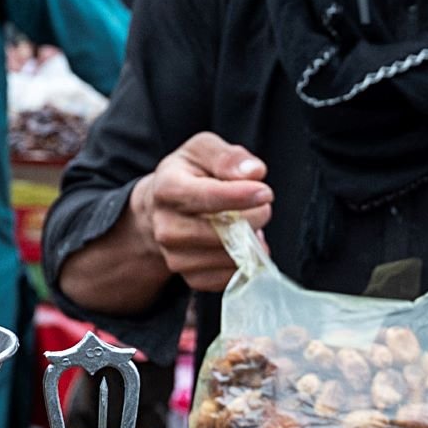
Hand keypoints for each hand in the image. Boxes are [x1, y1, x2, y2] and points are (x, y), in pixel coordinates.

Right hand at [127, 133, 272, 291]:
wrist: (162, 208)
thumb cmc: (188, 174)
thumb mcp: (203, 150)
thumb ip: (228, 157)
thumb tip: (253, 172)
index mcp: (167, 188)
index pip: (204, 197)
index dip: (239, 196)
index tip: (265, 193)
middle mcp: (165, 226)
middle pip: (218, 232)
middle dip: (251, 220)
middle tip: (263, 206)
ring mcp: (175, 256)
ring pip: (227, 257)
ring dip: (250, 242)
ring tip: (250, 224)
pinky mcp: (190, 276)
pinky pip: (228, 277)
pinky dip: (244, 262)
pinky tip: (243, 244)